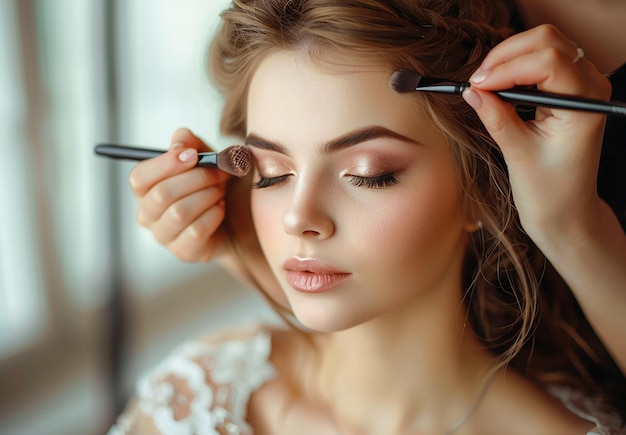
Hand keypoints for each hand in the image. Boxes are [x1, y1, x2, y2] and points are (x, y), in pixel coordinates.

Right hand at [129, 128, 230, 261]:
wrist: (242, 216)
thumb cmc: (218, 184)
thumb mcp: (207, 157)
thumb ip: (190, 143)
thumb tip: (179, 143)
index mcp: (146, 189)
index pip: (139, 178)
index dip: (166, 164)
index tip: (193, 155)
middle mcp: (148, 214)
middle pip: (161, 195)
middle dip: (197, 178)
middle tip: (220, 173)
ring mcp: (164, 236)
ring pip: (179, 213)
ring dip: (208, 195)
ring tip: (221, 190)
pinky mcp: (184, 252)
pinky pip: (196, 230)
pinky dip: (214, 214)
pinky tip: (221, 208)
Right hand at [462, 24, 612, 244]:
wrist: (566, 211)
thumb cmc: (549, 191)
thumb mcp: (518, 154)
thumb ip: (496, 117)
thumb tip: (471, 91)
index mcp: (586, 105)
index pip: (548, 62)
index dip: (507, 68)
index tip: (476, 86)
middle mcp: (591, 87)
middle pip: (547, 40)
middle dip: (507, 55)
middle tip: (477, 82)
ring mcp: (582, 85)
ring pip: (543, 44)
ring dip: (509, 58)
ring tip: (484, 85)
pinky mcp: (569, 88)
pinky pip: (541, 60)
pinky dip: (515, 66)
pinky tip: (497, 87)